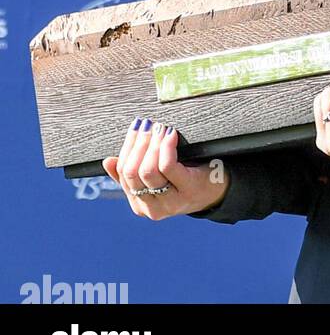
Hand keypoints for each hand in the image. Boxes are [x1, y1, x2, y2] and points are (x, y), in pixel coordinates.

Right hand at [102, 118, 229, 218]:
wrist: (217, 188)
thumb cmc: (184, 177)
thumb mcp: (156, 177)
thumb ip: (132, 173)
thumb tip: (108, 161)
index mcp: (139, 204)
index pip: (123, 174)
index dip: (127, 148)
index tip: (135, 127)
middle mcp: (151, 209)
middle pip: (132, 173)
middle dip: (138, 144)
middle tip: (147, 124)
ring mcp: (169, 203)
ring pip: (148, 170)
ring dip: (151, 144)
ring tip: (159, 127)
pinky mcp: (187, 191)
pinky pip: (168, 166)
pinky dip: (166, 147)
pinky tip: (170, 134)